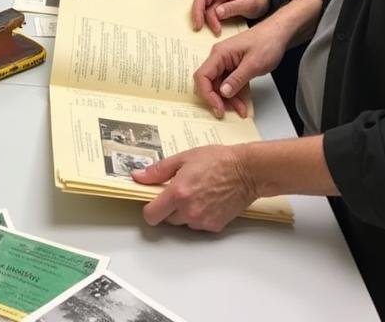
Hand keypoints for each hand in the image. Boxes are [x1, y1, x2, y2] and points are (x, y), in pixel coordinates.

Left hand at [132, 144, 257, 231]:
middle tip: (178, 190)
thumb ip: (158, 170)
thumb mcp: (183, 158)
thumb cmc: (218, 161)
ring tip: (196, 192)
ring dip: (183, 212)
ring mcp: (202, 221)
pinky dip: (198, 215)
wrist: (246, 171)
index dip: (149, 208)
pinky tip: (207, 199)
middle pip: (166, 219)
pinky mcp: (214, 226)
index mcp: (178, 193)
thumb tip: (138, 177)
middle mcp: (189, 211)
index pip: (151, 215)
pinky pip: (198, 225)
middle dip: (168, 207)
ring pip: (182, 223)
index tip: (152, 199)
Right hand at [192, 0, 269, 35]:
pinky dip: (211, 22)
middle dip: (203, 19)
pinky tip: (216, 28)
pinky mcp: (217, 5)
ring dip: (208, 22)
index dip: (197, 11)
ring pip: (204, 11)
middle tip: (214, 30)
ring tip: (218, 31)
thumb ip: (233, 7)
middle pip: (200, 4)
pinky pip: (209, 14)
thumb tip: (217, 12)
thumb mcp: (248, 3)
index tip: (199, 24)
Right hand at [192, 19, 290, 117]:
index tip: (217, 107)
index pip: (202, 76)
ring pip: (220, 85)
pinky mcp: (234, 67)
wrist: (279, 33)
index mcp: (219, 53)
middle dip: (217, 99)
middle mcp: (220, 57)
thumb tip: (223, 92)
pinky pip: (229, 83)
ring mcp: (226, 62)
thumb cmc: (267, 41)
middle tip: (226, 112)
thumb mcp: (253, 64)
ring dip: (228, 99)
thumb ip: (237, 79)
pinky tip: (242, 103)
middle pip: (210, 82)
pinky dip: (235, 94)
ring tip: (240, 110)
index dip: (207, 94)